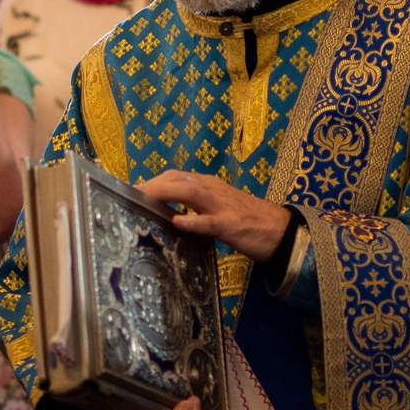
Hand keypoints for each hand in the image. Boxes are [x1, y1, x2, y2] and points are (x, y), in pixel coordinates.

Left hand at [139, 170, 292, 261]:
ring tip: (142, 198)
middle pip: (178, 180)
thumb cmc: (248, 221)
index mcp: (209, 186)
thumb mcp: (218, 209)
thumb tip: (169, 214)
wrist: (282, 231)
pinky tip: (178, 222)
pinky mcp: (232, 225)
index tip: (129, 189)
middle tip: (127, 194)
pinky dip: (193, 220)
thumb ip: (196, 208)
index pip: (175, 177)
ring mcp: (223, 206)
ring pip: (190, 193)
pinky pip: (210, 221)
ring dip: (164, 193)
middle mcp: (213, 190)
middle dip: (151, 185)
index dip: (152, 181)